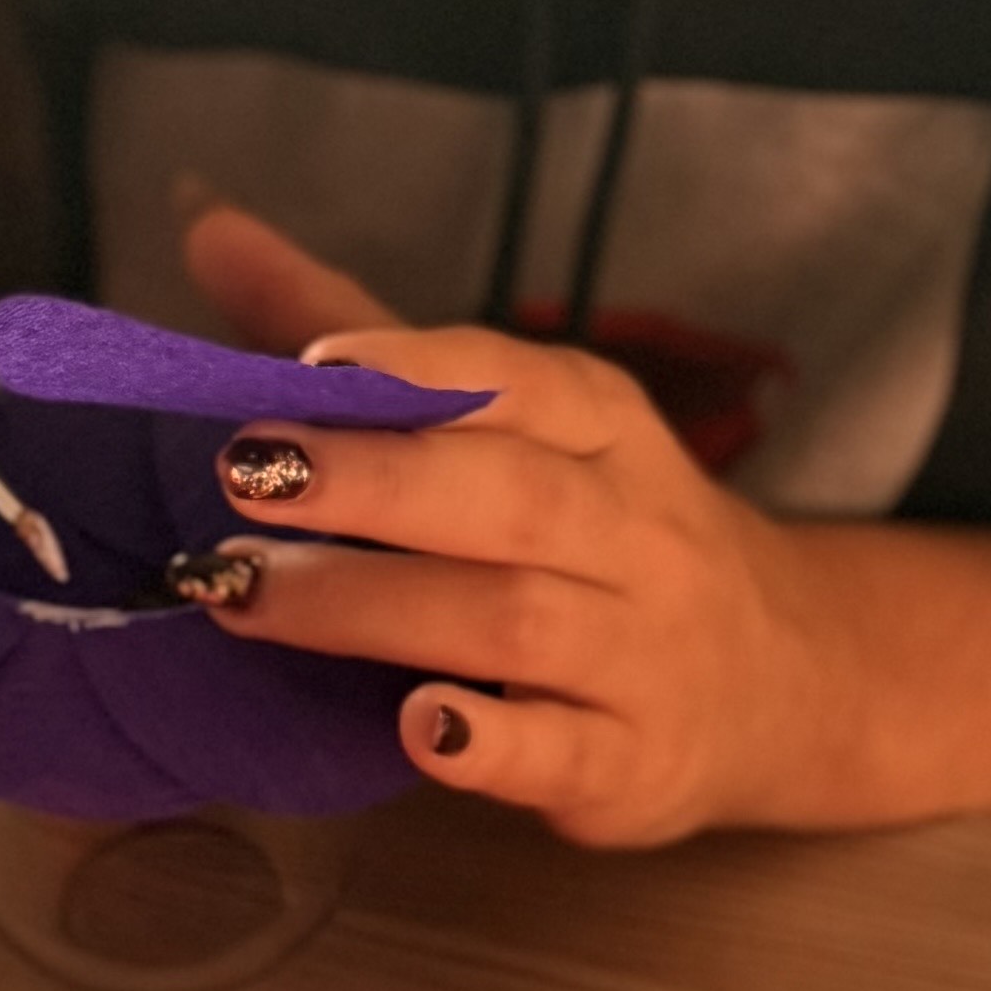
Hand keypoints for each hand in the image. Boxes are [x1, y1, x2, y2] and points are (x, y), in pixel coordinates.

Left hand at [174, 197, 842, 848]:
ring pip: (514, 615)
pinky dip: (487, 738)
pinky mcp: (634, 763)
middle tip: (244, 474)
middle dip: (375, 480)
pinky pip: (563, 748)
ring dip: (374, 605)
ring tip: (247, 593)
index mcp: (605, 428)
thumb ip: (367, 344)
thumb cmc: (599, 536)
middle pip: (510, 495)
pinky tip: (413, 723)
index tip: (310, 366)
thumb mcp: (516, 428)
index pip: (524, 384)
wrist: (782, 681)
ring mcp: (642, 651)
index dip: (419, 373)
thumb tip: (208, 227)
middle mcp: (636, 531)